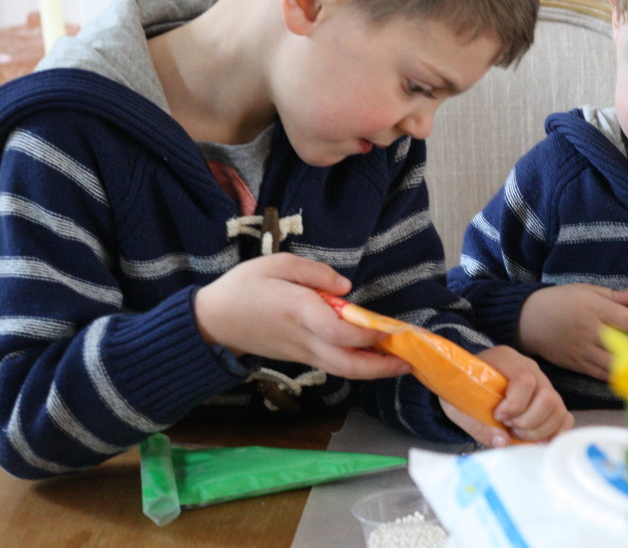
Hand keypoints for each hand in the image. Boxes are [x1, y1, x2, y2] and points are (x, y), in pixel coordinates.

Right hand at [194, 253, 409, 379]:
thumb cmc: (245, 287)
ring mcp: (302, 352)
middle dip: (380, 367)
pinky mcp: (300, 358)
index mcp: (298, 310)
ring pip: (341, 370)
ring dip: (372, 370)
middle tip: (408, 361)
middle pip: (346, 363)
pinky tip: (373, 356)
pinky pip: (333, 366)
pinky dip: (356, 365)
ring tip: (399, 362)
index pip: (338, 331)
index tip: (390, 328)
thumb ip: (315, 273)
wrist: (213, 321)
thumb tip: (346, 288)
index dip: (367, 334)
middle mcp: (304, 337)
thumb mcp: (277, 263)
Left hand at [440, 346, 573, 446]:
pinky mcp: (550, 399)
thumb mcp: (458, 406)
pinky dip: (553, 432)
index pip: (525, 380)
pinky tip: (535, 439)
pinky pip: (564, 417)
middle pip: (547, 396)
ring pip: (558, 408)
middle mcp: (530, 368)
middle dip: (528, 421)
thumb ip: (477, 424)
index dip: (514, 404)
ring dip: (539, 429)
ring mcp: (543, 382)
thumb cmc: (462, 390)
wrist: (466, 382)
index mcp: (506, 359)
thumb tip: (503, 442)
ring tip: (517, 433)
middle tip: (508, 427)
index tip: (498, 417)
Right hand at [518, 284, 627, 380]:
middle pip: (622, 344)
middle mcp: (589, 329)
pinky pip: (599, 373)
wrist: (528, 320)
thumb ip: (613, 295)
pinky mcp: (575, 363)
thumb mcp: (585, 290)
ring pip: (612, 363)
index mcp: (593, 307)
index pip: (625, 320)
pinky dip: (616, 376)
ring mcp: (582, 349)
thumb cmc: (561, 301)